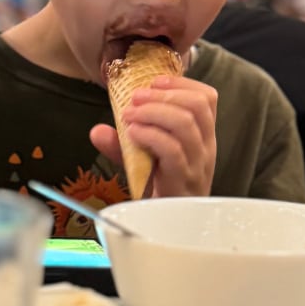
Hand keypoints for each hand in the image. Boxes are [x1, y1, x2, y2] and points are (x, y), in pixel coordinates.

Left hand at [91, 75, 217, 196]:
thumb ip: (122, 143)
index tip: (154, 81)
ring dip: (153, 111)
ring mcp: (197, 164)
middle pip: (197, 105)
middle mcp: (205, 147)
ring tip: (129, 115)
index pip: (207, 98)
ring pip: (185, 123)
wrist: (167, 224)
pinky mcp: (183, 179)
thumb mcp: (142, 158)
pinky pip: (172, 149)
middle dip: (163, 94)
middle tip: (135, 98)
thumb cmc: (159, 187)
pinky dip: (150, 134)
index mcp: (202, 135)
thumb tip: (97, 131)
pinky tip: (133, 133)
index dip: (182, 83)